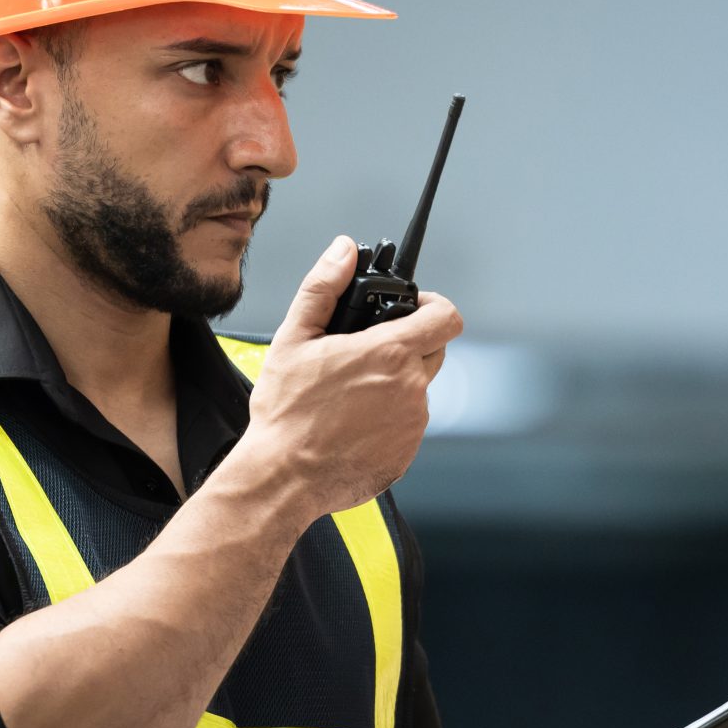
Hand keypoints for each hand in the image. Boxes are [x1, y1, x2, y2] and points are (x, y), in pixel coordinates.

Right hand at [233, 236, 464, 518]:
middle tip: (368, 355)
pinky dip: (387, 421)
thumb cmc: (285, 413)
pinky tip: (352, 425)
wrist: (282, 477)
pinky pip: (407, 426)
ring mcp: (412, 424)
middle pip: (433, 352)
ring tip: (350, 396)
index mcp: (388, 354)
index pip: (445, 317)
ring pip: (417, 390)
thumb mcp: (294, 338)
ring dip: (394, 386)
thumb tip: (343, 251)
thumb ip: (324, 287)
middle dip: (408, 346)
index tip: (413, 310)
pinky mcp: (407, 454)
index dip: (433, 307)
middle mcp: (410, 388)